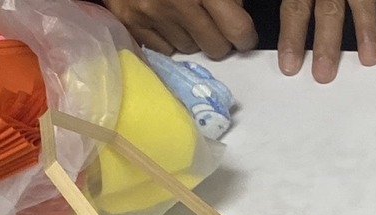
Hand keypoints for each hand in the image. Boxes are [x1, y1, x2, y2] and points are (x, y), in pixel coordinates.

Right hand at [107, 0, 257, 58]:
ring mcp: (151, 14)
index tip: (243, 36)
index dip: (245, 37)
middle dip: (219, 39)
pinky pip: (163, 49)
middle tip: (212, 24)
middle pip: (215, 47)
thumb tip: (238, 15)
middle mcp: (178, 3)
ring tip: (182, 14)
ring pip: (189, 49)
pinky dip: (167, 38)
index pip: (237, 29)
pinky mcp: (130, 21)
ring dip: (191, 37)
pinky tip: (165, 19)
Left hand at [280, 0, 375, 80]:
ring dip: (366, 28)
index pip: (295, 6)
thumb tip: (288, 17)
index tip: (289, 66)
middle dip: (326, 43)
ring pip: (362, 0)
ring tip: (369, 59)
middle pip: (327, 9)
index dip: (291, 35)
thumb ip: (296, 0)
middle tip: (324, 74)